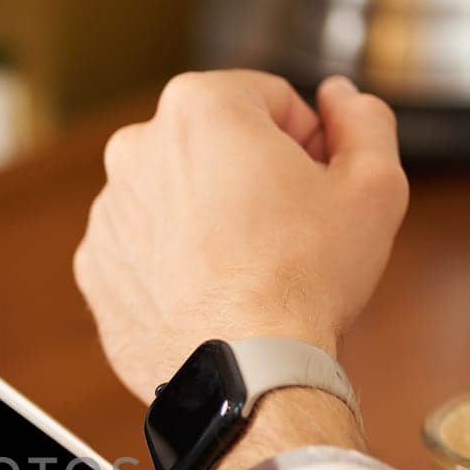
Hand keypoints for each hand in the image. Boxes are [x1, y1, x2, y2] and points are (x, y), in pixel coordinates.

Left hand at [74, 71, 408, 403]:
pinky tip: (212, 294)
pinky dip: (174, 264)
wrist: (243, 371)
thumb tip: (339, 98)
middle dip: (254, 176)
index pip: (270, 100)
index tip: (319, 185)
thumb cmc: (304, 279)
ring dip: (210, 219)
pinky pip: (146, 250)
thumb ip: (365, 120)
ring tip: (250, 268)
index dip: (309, 141)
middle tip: (289, 231)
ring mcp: (108, 211)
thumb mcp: (373, 186)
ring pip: (177, 198)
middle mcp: (136, 148)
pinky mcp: (96, 267)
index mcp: (198, 106)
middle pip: (216, 146)